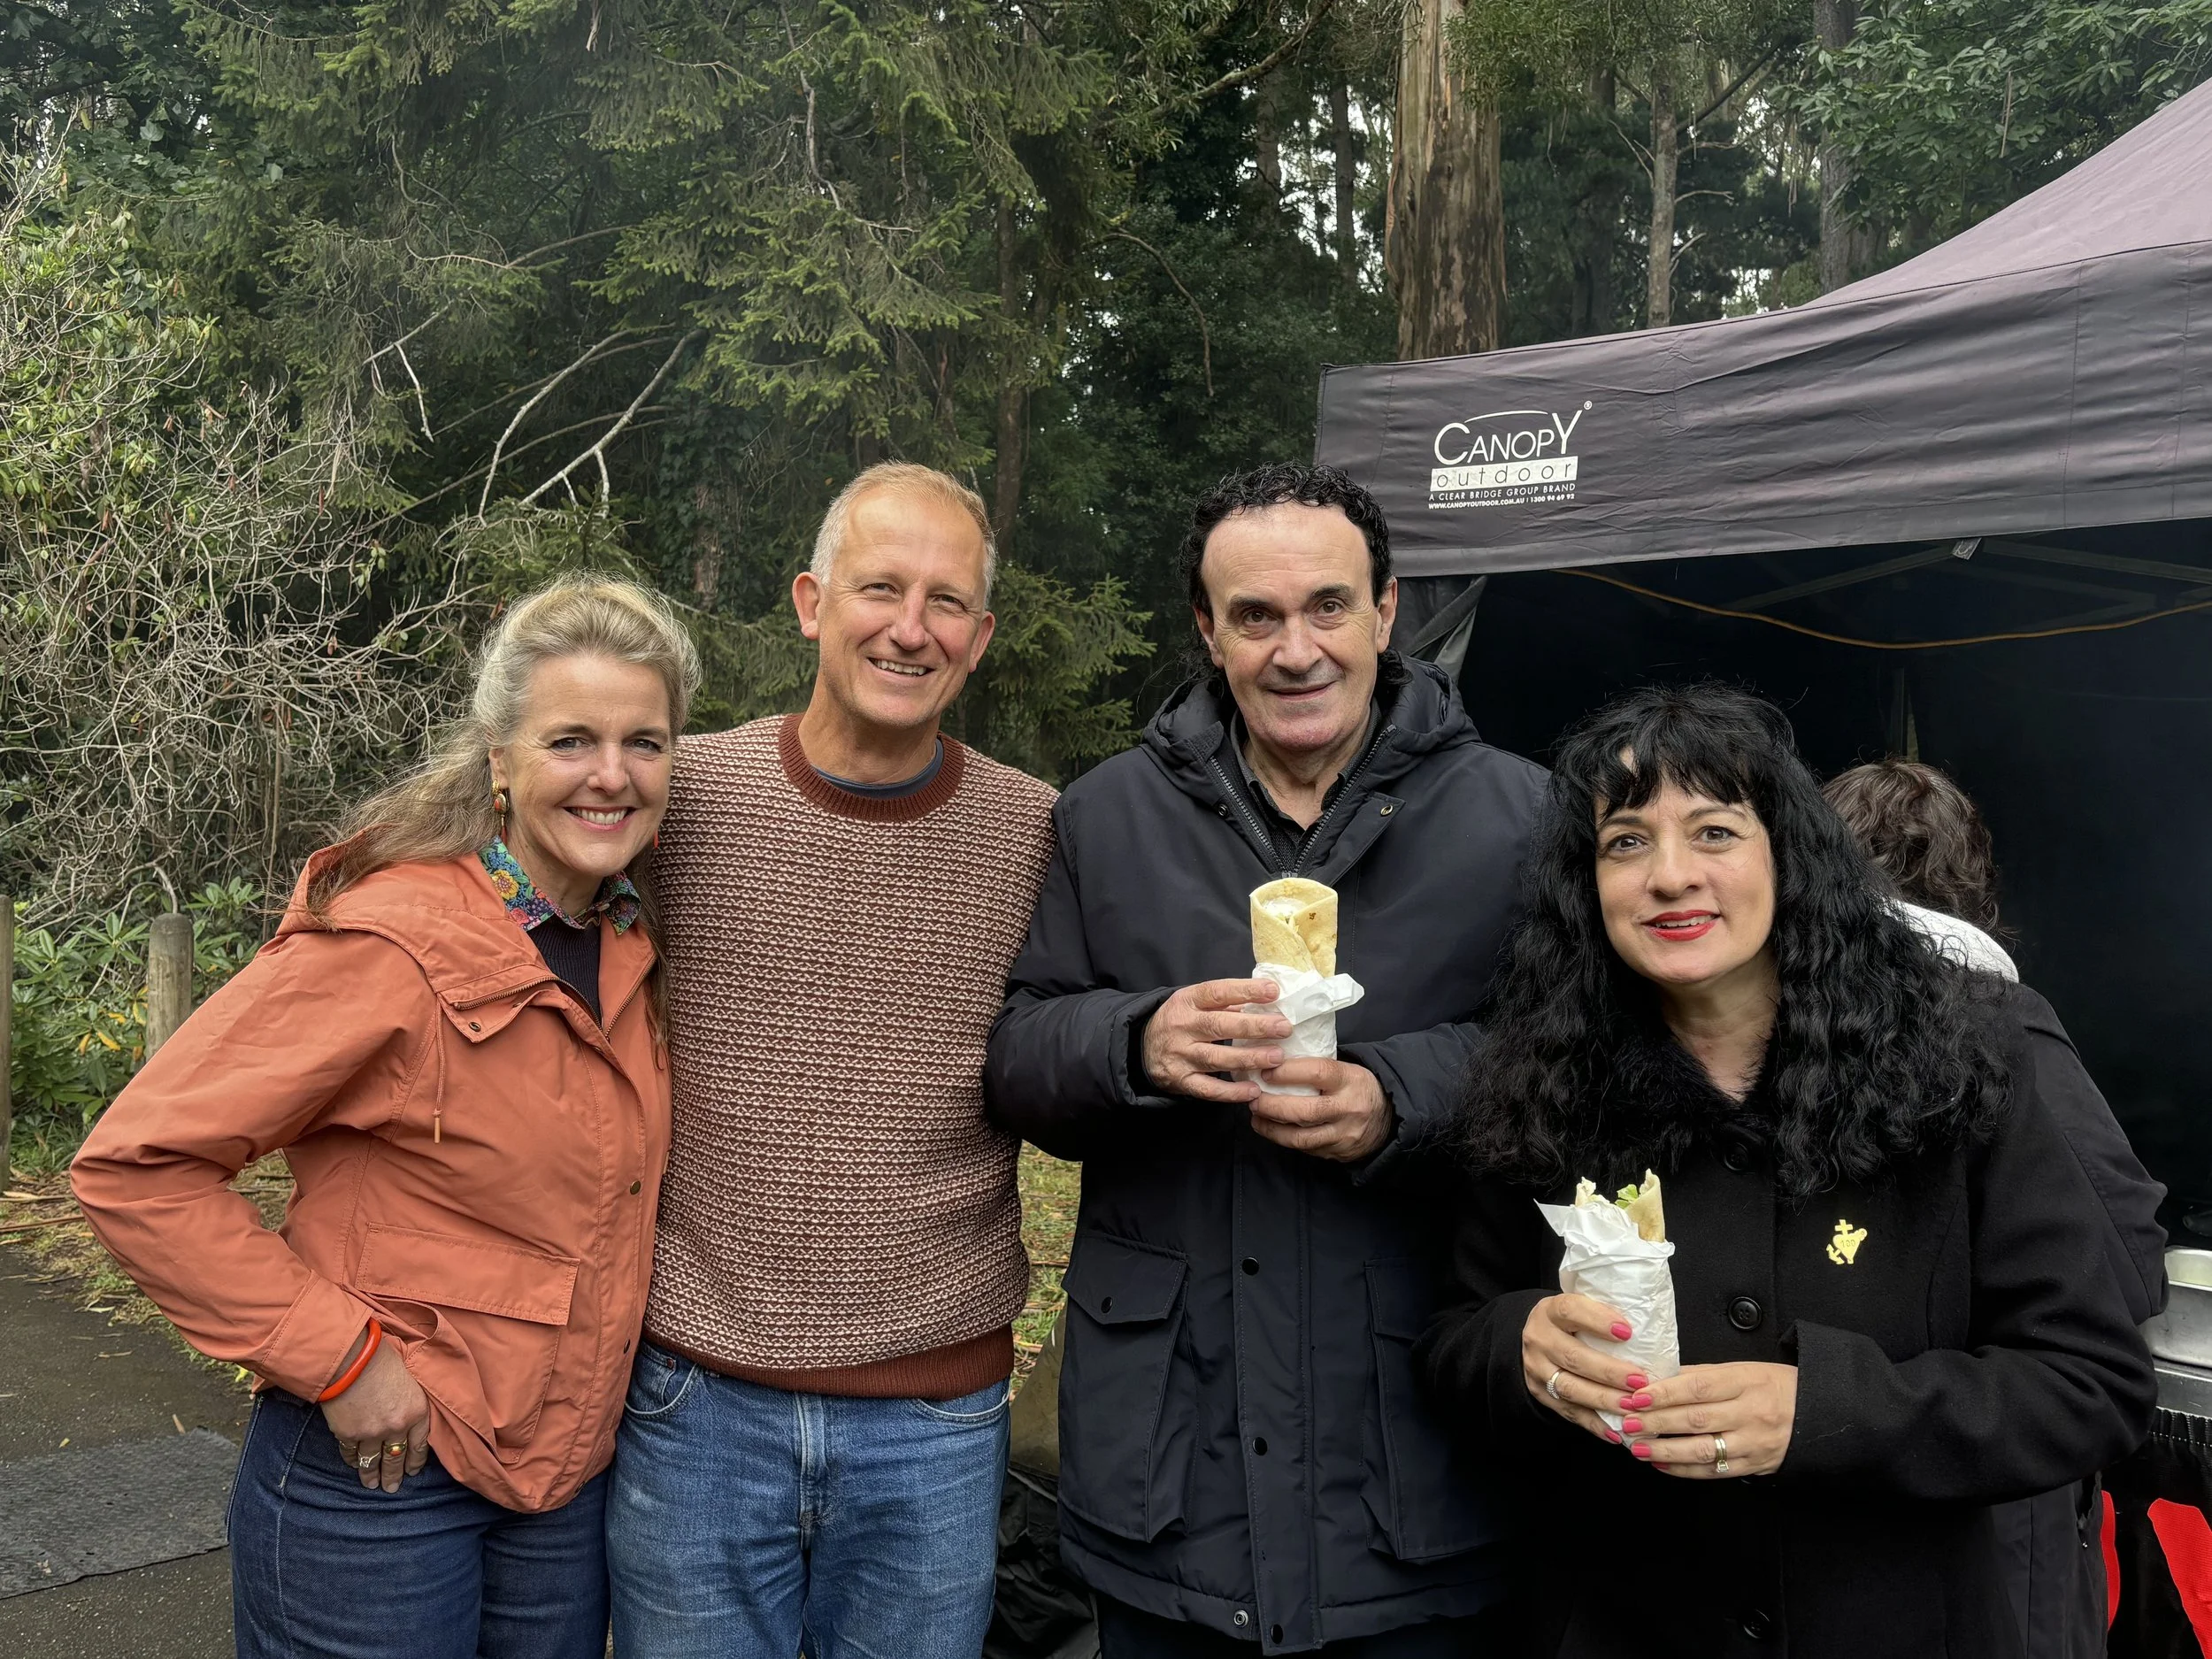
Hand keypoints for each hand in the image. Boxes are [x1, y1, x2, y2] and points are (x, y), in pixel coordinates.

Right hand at [323, 1337, 430, 1492]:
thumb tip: (407, 1415)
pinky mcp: (349, 1434)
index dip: (416, 1461)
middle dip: (394, 1476)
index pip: (420, 1445)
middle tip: (391, 1488)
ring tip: (371, 1484)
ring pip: (373, 1461)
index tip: (412, 1471)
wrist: (352, 1358)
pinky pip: (352, 1454)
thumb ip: (411, 1401)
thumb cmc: (383, 1359)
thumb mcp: (410, 1378)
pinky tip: (354, 1465)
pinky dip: (353, 1461)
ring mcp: (372, 1434)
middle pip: (397, 1458)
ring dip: (371, 1475)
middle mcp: (397, 1427)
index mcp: (418, 1412)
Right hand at [1140, 979, 1291, 1102]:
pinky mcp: (1180, 1081)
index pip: (1217, 992)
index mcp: (1186, 1001)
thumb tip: (1265, 1003)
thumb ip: (1225, 1003)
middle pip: (1219, 1026)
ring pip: (1216, 1059)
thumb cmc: (1179, 1021)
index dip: (1245, 990)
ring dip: (1248, 1058)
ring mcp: (1180, 1055)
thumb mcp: (1194, 1003)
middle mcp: (1181, 1027)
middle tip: (1284, 1028)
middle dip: (1254, 1027)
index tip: (1273, 991)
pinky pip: (1208, 1089)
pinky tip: (1254, 1090)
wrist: (1141, 1047)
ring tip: (1276, 1057)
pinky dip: (1231, 1092)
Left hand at [1248, 1058, 1393, 1161]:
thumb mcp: (1347, 1069)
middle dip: (1272, 1106)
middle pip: (1304, 1110)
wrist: (1388, 1119)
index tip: (1265, 1072)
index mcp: (1351, 1080)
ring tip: (1256, 1117)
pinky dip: (1284, 1139)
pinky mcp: (1337, 1153)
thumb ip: (1318, 1067)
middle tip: (1253, 1098)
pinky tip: (1271, 1130)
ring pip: (1301, 1137)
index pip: (1317, 1072)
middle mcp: (1348, 1108)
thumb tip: (1275, 1059)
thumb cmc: (1358, 1088)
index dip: (1287, 1072)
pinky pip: (1305, 1149)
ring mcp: (1343, 1135)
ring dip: (1272, 1128)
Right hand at [1521, 1293, 1645, 1443]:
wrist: (1539, 1339)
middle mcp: (1539, 1339)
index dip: (1597, 1320)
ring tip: (1632, 1406)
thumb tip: (1650, 1329)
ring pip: (1569, 1388)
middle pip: (1573, 1357)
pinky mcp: (1540, 1394)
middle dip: (1609, 1371)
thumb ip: (1604, 1314)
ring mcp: (1536, 1369)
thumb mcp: (1580, 1308)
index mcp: (1550, 1311)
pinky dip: (1594, 1423)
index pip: (1570, 1310)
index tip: (1627, 1333)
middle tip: (1639, 1381)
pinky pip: (1568, 1412)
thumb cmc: (1572, 1322)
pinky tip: (1615, 1431)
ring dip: (1604, 1399)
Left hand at [1625, 1362, 1796, 1479]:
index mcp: (1746, 1382)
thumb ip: (1703, 1375)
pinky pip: (1715, 1471)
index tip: (1635, 1397)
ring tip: (1637, 1447)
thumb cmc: (1774, 1387)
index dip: (1664, 1393)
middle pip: (1696, 1419)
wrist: (1818, 1415)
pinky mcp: (1754, 1466)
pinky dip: (1685, 1470)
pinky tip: (1661, 1463)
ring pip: (1702, 1449)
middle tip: (1627, 1423)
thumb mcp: (1743, 1370)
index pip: (1697, 1386)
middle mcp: (1750, 1413)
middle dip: (1656, 1422)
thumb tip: (1660, 1378)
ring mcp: (1753, 1443)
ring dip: (1665, 1449)